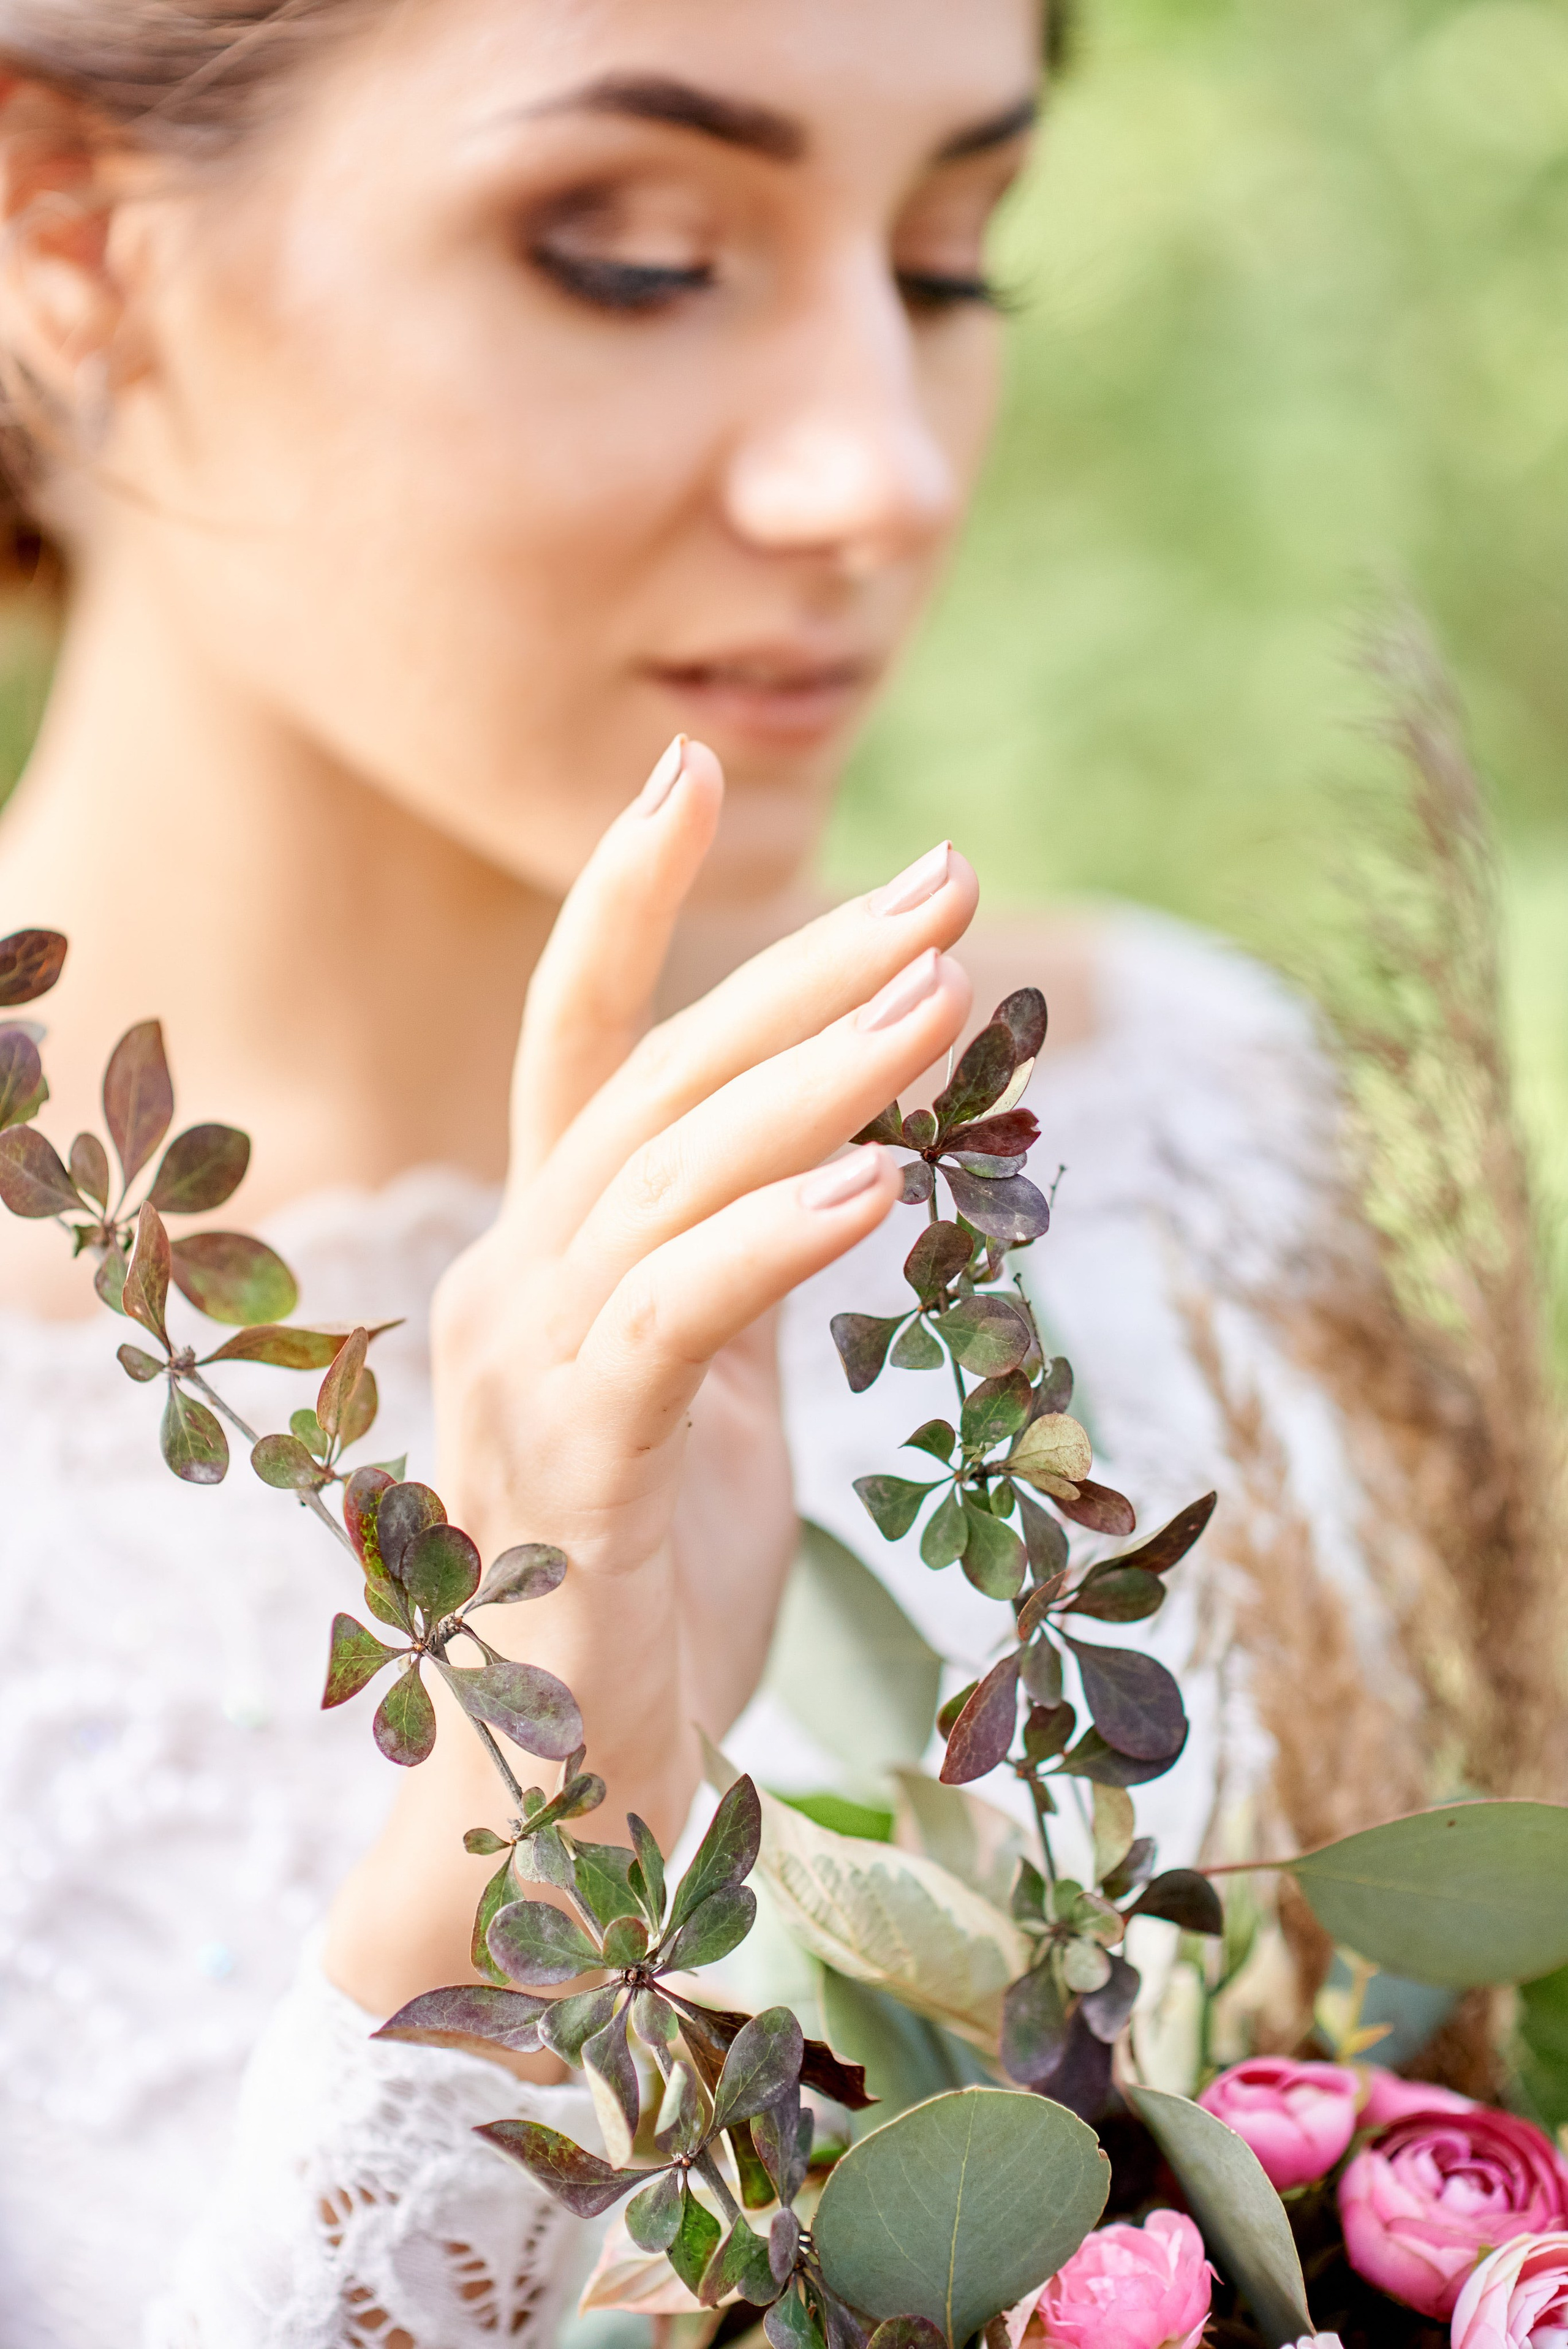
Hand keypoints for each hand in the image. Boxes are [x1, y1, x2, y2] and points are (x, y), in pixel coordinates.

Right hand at [326, 740, 975, 2012]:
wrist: (579, 1783)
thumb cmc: (655, 1582)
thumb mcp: (716, 1392)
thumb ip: (740, 1269)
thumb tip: (835, 1160)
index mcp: (548, 1254)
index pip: (577, 1043)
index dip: (624, 901)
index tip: (687, 774)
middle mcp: (512, 1281)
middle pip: (654, 1083)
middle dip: (799, 970)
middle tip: (941, 880)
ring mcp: (528, 1369)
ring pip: (669, 1177)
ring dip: (811, 1078)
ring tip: (939, 994)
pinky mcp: (572, 1466)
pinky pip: (676, 1318)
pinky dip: (775, 1238)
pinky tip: (881, 1178)